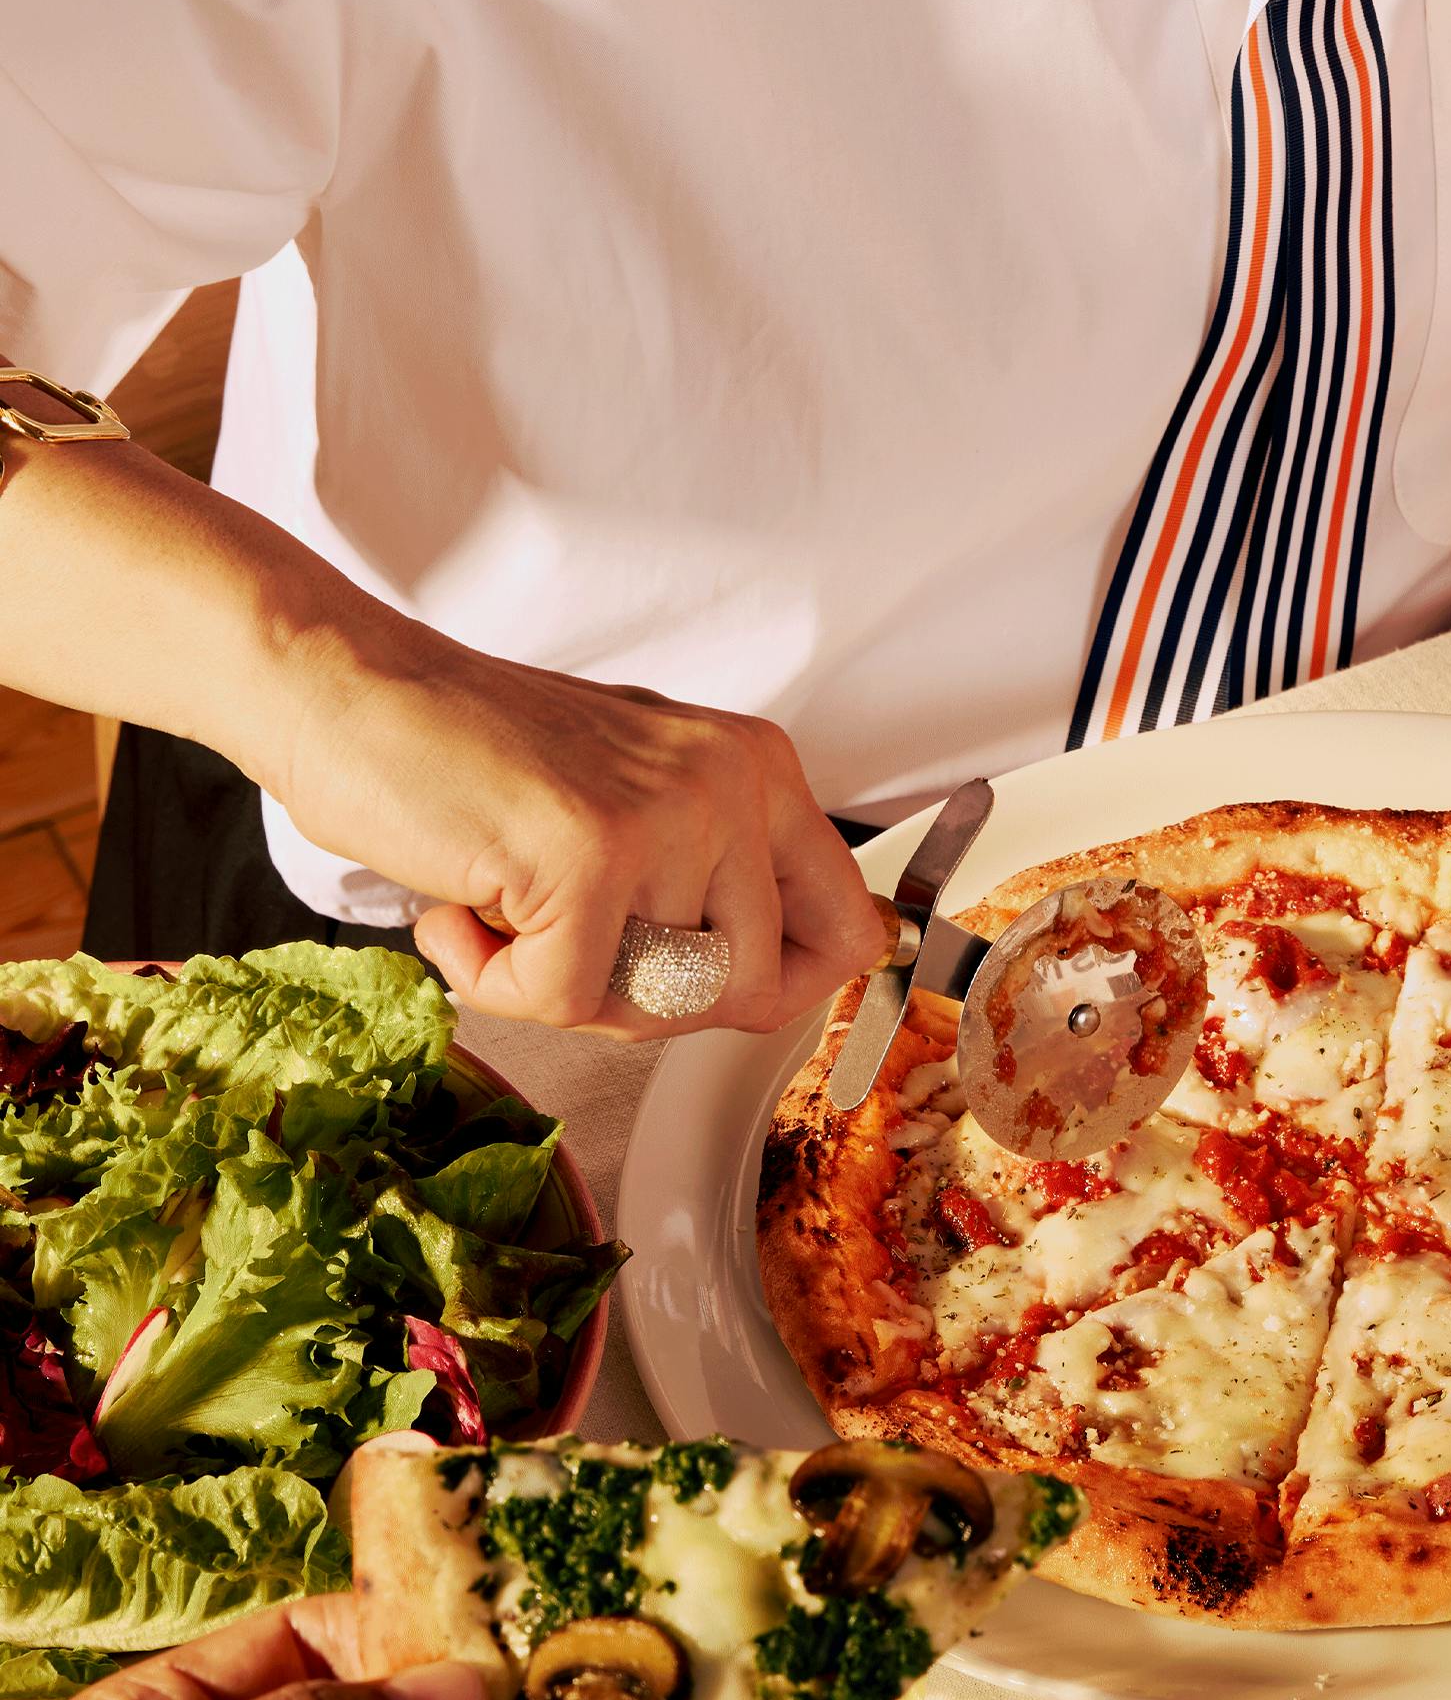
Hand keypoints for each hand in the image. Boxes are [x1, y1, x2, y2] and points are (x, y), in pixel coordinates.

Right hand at [267, 620, 895, 1036]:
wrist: (349, 691)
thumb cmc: (472, 756)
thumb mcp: (633, 800)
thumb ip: (710, 879)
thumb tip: (785, 984)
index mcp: (758, 766)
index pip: (851, 927)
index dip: (783, 990)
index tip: (702, 991)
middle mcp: (733, 781)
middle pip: (748, 992)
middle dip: (645, 1004)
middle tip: (565, 942)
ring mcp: (670, 815)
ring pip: (659, 1008)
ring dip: (562, 989)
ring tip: (505, 906)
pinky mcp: (592, 856)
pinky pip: (566, 1004)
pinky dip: (492, 984)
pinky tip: (459, 909)